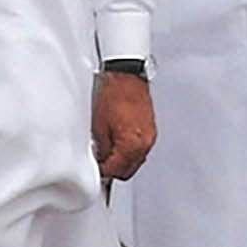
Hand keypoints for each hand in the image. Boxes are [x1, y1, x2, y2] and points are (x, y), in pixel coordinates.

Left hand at [92, 66, 156, 183]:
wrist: (126, 74)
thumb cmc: (113, 94)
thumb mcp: (99, 125)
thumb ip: (101, 148)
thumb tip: (101, 158)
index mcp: (132, 145)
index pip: (116, 171)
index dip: (103, 172)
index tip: (95, 170)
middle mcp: (144, 143)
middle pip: (129, 169)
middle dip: (114, 169)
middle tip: (101, 163)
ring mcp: (149, 135)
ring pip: (136, 159)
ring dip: (123, 159)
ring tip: (108, 149)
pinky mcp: (150, 127)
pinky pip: (141, 146)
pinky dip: (130, 148)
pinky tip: (119, 140)